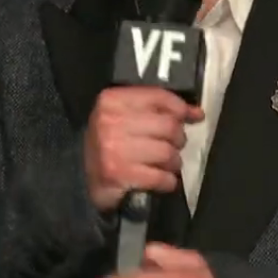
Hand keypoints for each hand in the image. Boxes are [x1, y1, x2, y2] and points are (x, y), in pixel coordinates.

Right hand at [84, 86, 202, 212]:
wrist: (80, 178)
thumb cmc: (109, 144)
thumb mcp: (124, 117)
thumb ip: (157, 110)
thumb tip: (197, 113)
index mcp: (111, 100)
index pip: (158, 96)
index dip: (180, 108)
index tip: (191, 116)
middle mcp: (110, 121)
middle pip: (168, 125)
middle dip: (177, 139)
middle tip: (171, 146)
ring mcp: (113, 148)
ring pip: (167, 152)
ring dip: (173, 162)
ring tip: (164, 165)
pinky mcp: (118, 174)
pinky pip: (160, 177)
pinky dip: (167, 181)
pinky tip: (161, 180)